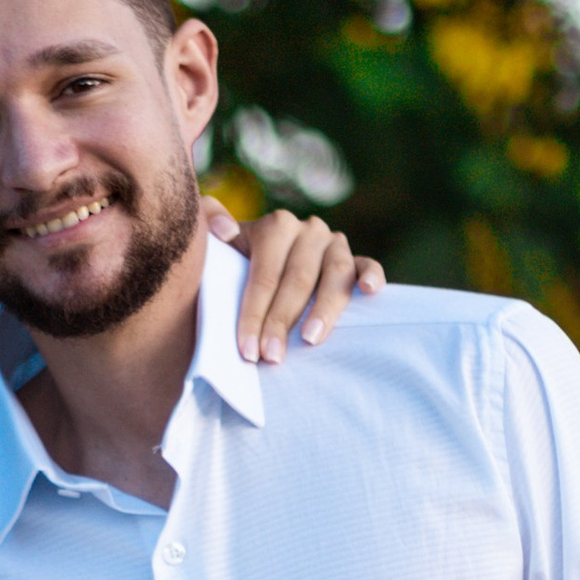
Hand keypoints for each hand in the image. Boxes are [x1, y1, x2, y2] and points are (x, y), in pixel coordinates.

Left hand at [202, 196, 385, 361]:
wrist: (258, 261)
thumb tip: (224, 230)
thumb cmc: (234, 263)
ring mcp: (334, 243)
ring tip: (310, 340)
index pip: (264, 273)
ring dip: (324, 309)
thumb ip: (208, 222)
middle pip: (298, 279)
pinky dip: (372, 276)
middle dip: (282, 321)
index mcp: (275, 226)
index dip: (253, 313)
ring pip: (335, 274)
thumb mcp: (215, 244)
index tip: (246, 349)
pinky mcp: (355, 258)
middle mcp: (308, 230)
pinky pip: (368, 264)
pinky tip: (370, 291)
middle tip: (272, 357)